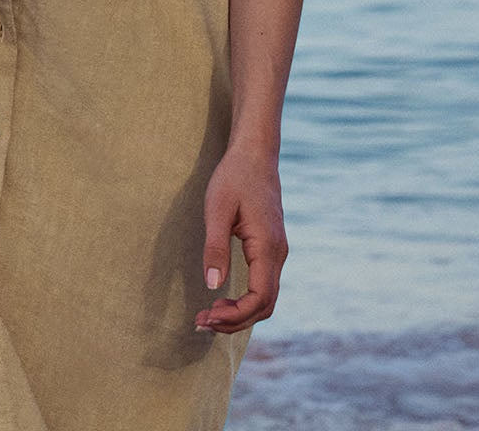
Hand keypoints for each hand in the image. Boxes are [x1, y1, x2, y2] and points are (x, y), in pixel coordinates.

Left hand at [193, 147, 288, 332]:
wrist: (255, 156)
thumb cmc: (234, 178)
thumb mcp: (217, 209)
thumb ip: (215, 247)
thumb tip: (212, 286)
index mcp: (268, 246)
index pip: (260, 297)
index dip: (236, 315)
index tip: (208, 315)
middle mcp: (278, 254)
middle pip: (265, 305)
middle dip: (235, 321)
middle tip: (201, 322)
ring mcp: (277, 253)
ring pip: (265, 299)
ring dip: (239, 314)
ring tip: (208, 315)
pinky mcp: (270, 251)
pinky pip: (262, 286)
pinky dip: (244, 301)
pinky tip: (222, 301)